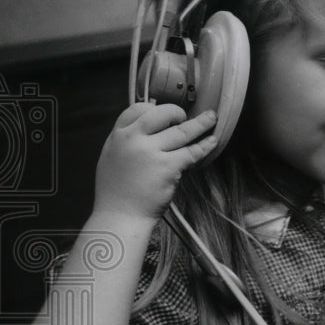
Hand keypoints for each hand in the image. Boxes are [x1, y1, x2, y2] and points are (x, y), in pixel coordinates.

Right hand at [94, 103, 217, 220]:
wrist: (120, 216)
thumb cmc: (117, 192)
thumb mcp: (112, 158)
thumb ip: (127, 142)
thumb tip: (146, 130)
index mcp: (117, 136)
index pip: (136, 109)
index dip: (154, 108)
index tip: (165, 112)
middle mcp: (133, 140)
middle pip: (161, 114)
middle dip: (177, 112)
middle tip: (185, 117)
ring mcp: (150, 153)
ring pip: (182, 131)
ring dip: (201, 123)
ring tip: (211, 118)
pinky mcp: (167, 167)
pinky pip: (192, 151)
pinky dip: (205, 145)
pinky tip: (212, 141)